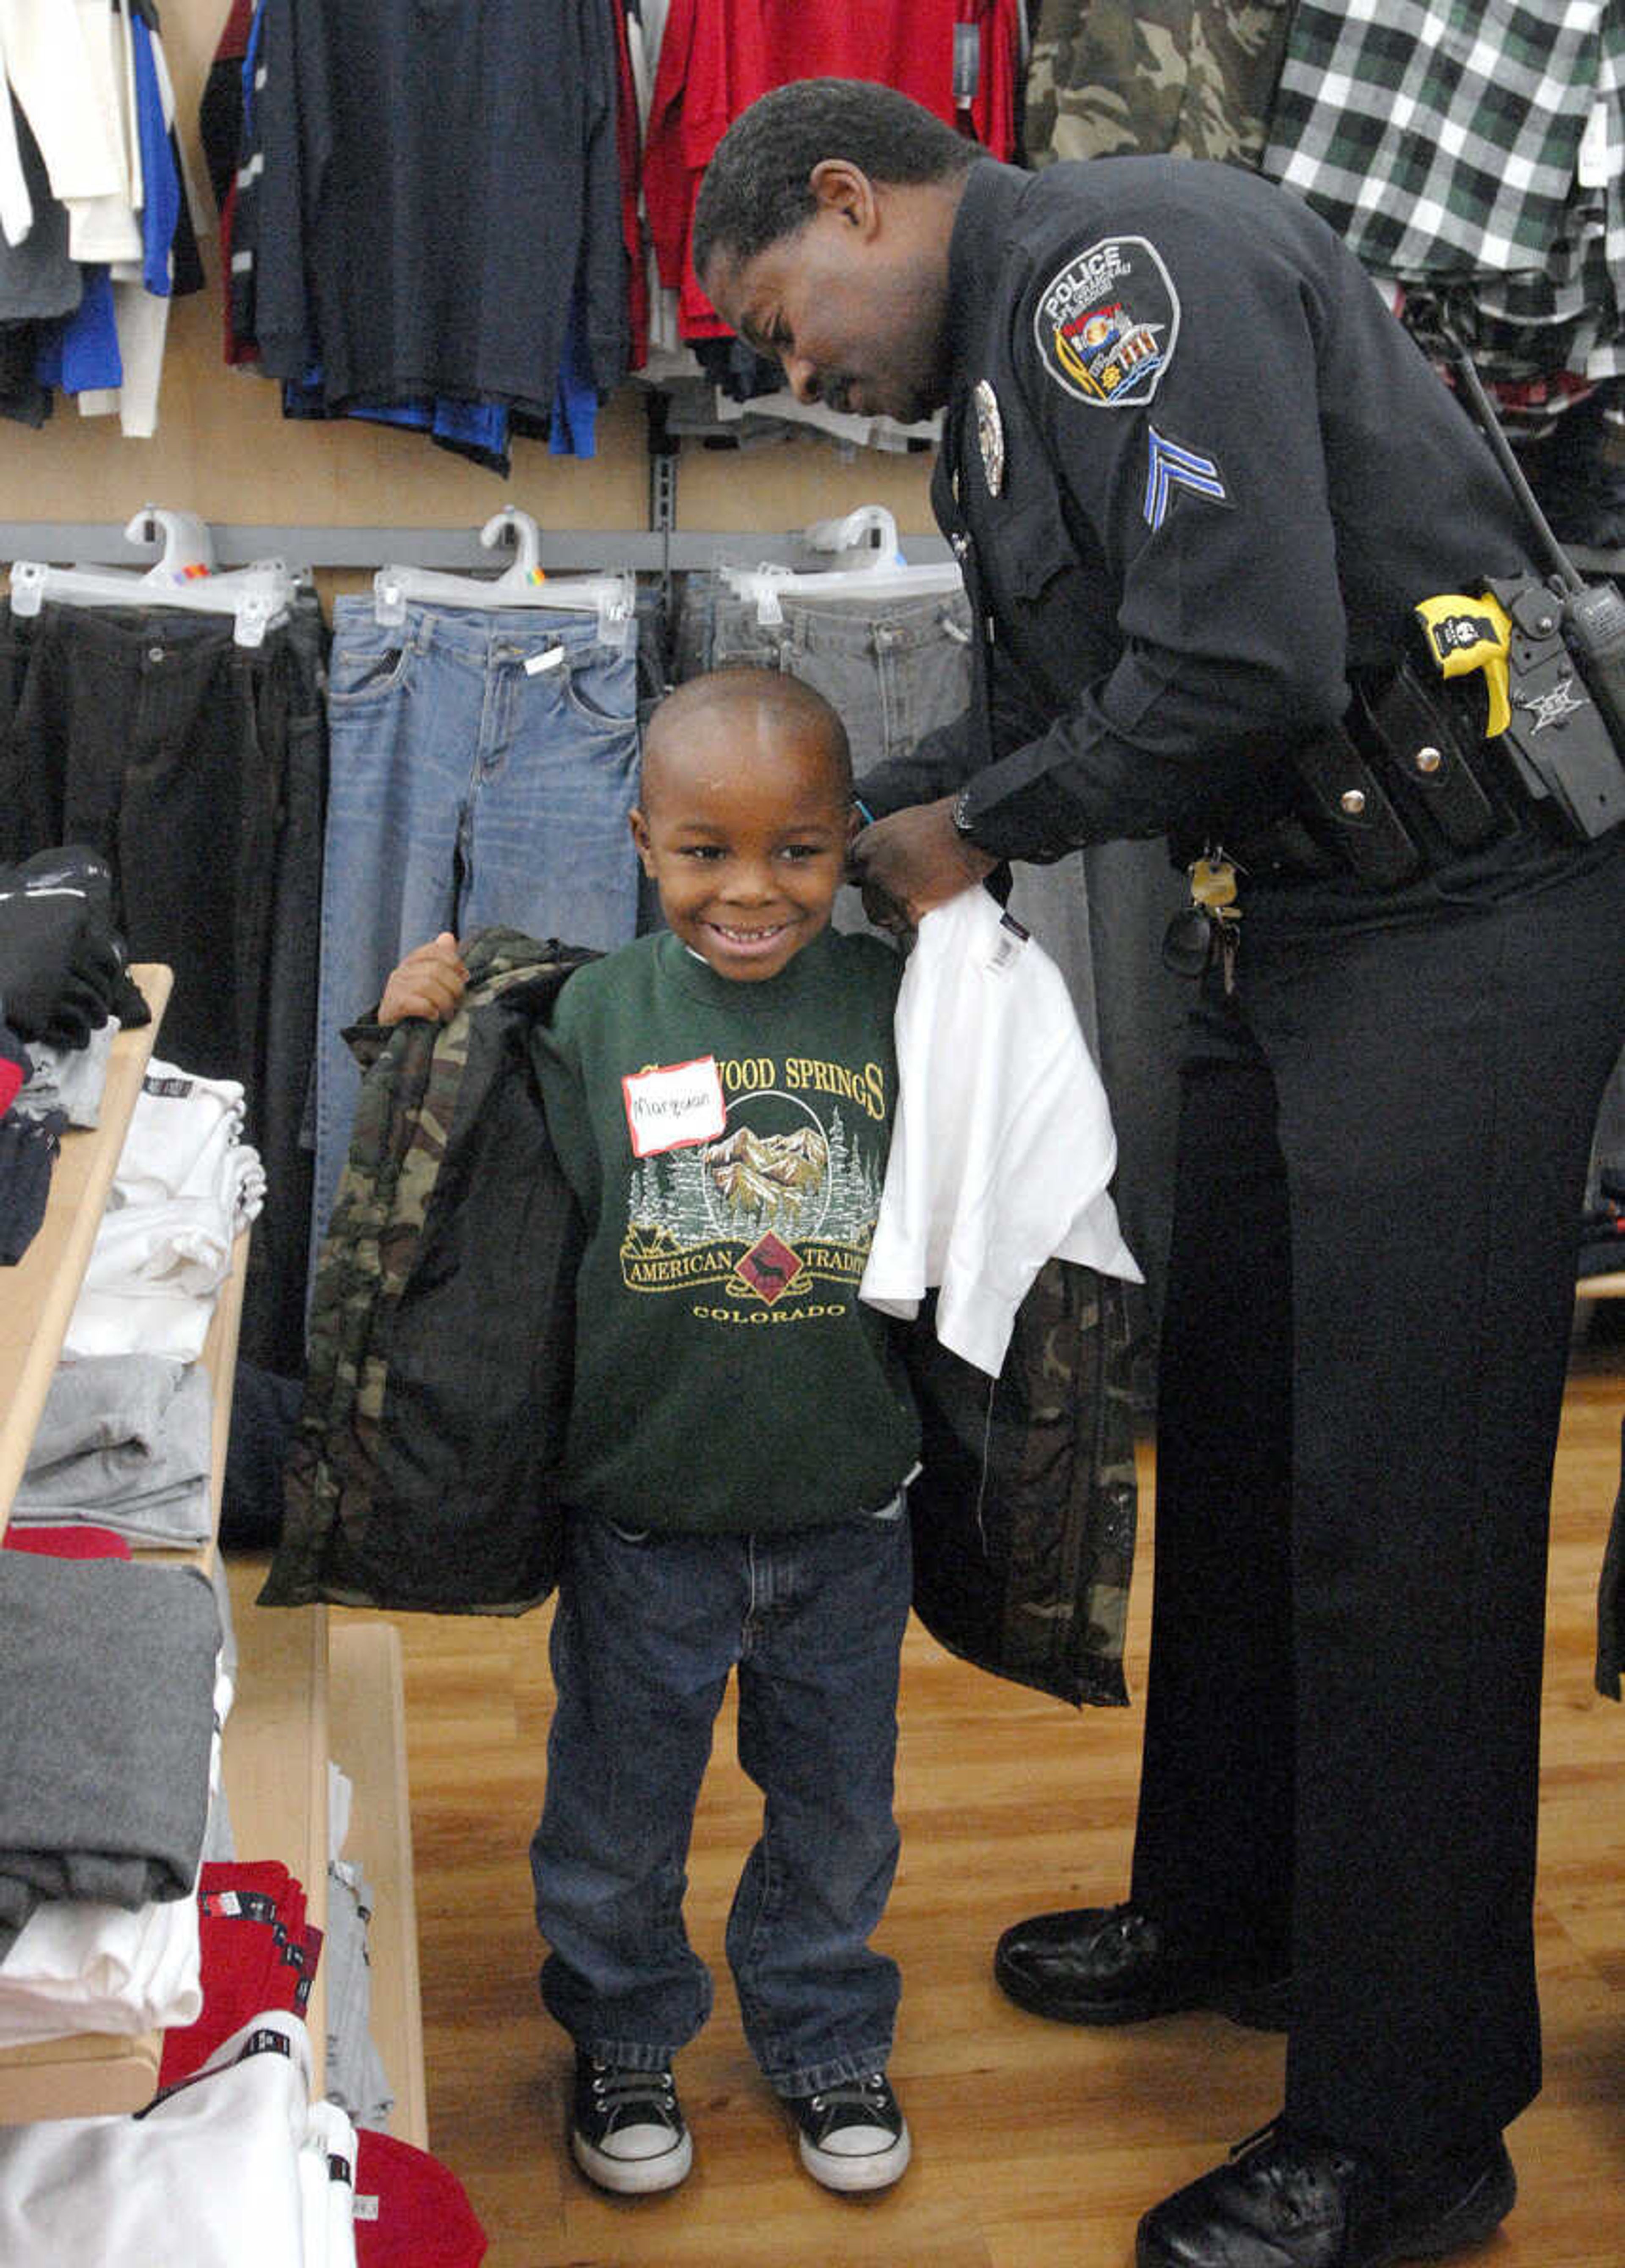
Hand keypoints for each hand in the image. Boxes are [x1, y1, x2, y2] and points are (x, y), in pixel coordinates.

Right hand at [379, 933, 467, 1025]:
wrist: (393, 1032)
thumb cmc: (418, 1006)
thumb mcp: (431, 982)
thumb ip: (441, 961)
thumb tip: (448, 937)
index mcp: (411, 962)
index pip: (434, 950)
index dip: (453, 961)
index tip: (464, 976)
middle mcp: (401, 971)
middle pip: (435, 969)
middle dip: (453, 987)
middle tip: (458, 1002)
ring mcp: (395, 988)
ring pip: (427, 985)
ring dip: (444, 1001)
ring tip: (448, 1013)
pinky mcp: (392, 1006)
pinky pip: (417, 1003)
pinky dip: (430, 1009)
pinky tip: (434, 1016)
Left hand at [846, 795, 996, 929]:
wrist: (967, 833)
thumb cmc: (941, 824)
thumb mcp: (899, 825)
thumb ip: (882, 846)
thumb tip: (881, 863)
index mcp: (865, 845)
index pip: (852, 876)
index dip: (871, 884)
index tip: (882, 887)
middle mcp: (870, 868)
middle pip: (867, 899)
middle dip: (884, 902)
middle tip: (907, 895)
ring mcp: (886, 889)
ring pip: (881, 916)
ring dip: (896, 915)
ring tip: (917, 902)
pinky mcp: (906, 907)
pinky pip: (903, 925)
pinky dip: (913, 922)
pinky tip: (926, 907)